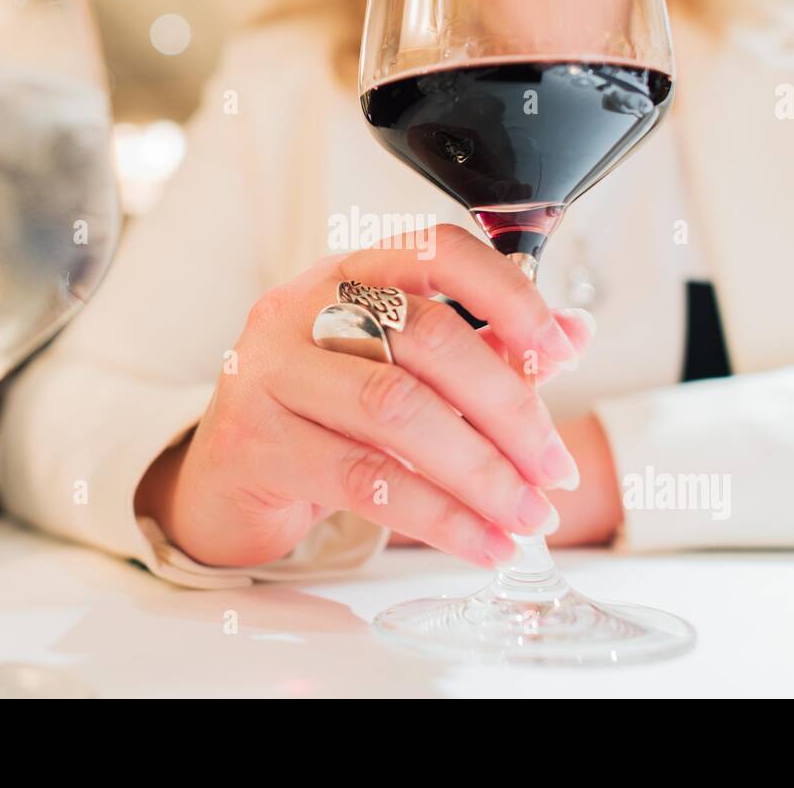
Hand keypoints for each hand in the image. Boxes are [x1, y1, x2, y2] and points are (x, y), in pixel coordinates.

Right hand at [134, 225, 593, 568]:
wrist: (222, 481)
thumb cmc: (318, 415)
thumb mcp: (396, 369)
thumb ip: (480, 346)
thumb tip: (572, 333)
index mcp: (345, 274)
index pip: (435, 252)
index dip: (506, 292)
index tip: (559, 348)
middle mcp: (300, 309)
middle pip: (425, 338)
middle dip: (508, 408)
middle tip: (554, 469)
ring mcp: (269, 372)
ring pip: (397, 411)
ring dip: (480, 471)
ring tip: (527, 515)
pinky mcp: (258, 444)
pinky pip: (366, 480)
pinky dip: (439, 518)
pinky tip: (479, 542)